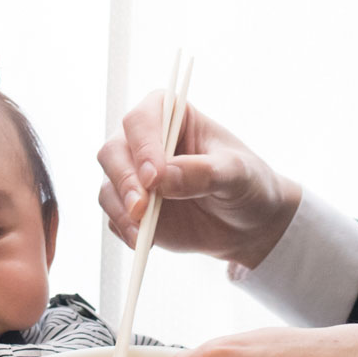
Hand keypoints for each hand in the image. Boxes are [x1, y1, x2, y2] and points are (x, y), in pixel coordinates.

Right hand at [96, 94, 301, 268]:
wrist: (248, 223)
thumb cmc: (246, 184)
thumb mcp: (237, 174)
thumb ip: (204, 173)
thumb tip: (164, 179)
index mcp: (171, 115)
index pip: (141, 121)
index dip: (143, 147)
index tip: (154, 178)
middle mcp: (144, 141)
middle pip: (113, 151)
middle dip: (124, 182)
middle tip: (141, 210)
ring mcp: (134, 174)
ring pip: (109, 186)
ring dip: (121, 211)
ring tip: (142, 234)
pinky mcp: (130, 206)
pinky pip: (114, 216)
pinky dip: (124, 229)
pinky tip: (144, 241)